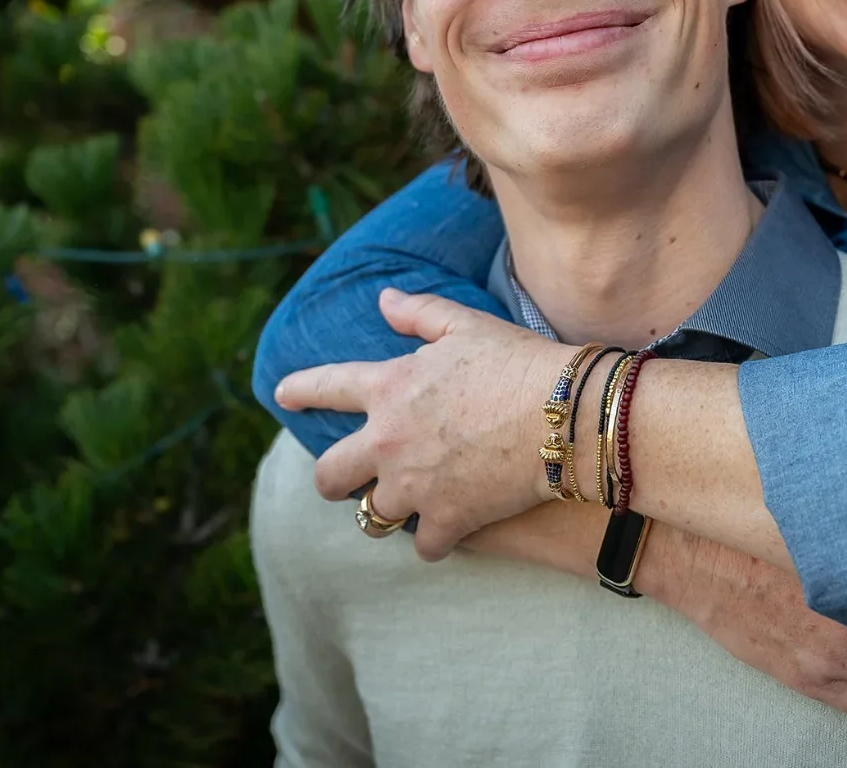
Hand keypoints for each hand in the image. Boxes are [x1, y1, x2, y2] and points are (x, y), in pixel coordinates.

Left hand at [273, 288, 567, 558]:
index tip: (283, 396)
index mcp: (388, 388)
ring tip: (400, 508)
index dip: (300, 390)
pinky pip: (424, 546)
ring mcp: (413, 486)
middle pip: (329, 477)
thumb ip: (419, 313)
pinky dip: (435, 540)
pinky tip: (446, 532)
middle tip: (345, 482)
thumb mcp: (466, 324)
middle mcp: (387, 441)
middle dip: (333, 481)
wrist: (563, 414)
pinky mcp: (447, 520)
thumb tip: (384, 300)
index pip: (326, 387)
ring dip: (383, 514)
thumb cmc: (517, 361)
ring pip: (370, 518)